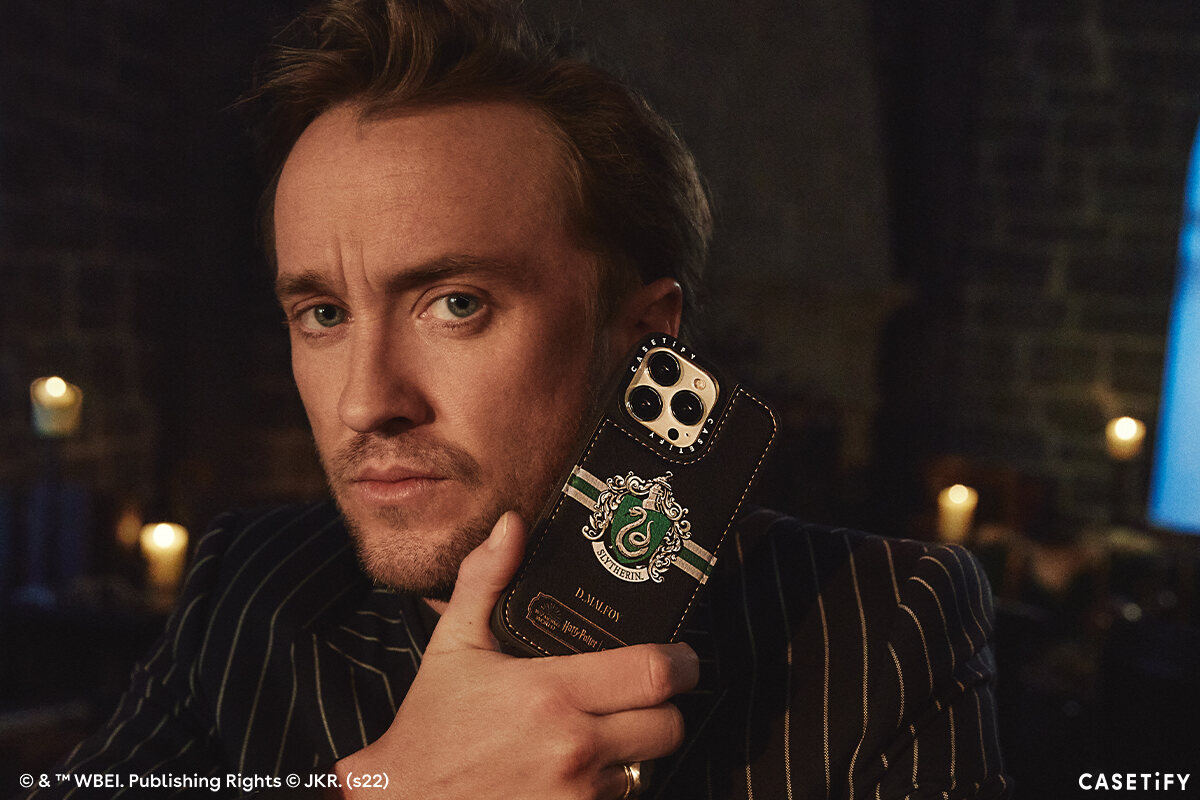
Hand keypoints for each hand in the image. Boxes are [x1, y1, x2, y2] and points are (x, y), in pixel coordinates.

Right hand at [334, 512, 699, 798]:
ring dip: (634, 749)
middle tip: (648, 694)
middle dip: (665, 708)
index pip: (653, 674)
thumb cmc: (431, 728)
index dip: (681, 663)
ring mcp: (577, 794)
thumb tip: (512, 525)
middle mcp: (573, 747)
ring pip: (647, 767)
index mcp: (551, 692)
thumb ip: (485, 579)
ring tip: (601, 731)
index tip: (680, 656)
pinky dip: (608, 784)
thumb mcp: (454, 646)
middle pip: (669, 727)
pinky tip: (577, 769)